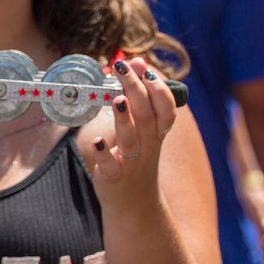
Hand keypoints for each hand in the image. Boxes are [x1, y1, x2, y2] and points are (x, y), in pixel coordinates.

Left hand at [82, 56, 177, 201]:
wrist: (134, 202)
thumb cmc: (137, 156)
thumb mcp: (144, 128)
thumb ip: (141, 96)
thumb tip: (138, 62)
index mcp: (157, 132)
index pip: (166, 108)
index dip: (159, 88)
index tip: (146, 69)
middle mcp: (148, 145)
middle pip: (147, 115)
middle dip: (136, 89)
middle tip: (122, 68)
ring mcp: (132, 161)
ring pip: (131, 139)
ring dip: (125, 119)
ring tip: (118, 99)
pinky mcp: (113, 177)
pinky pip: (110, 166)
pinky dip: (103, 154)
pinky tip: (97, 142)